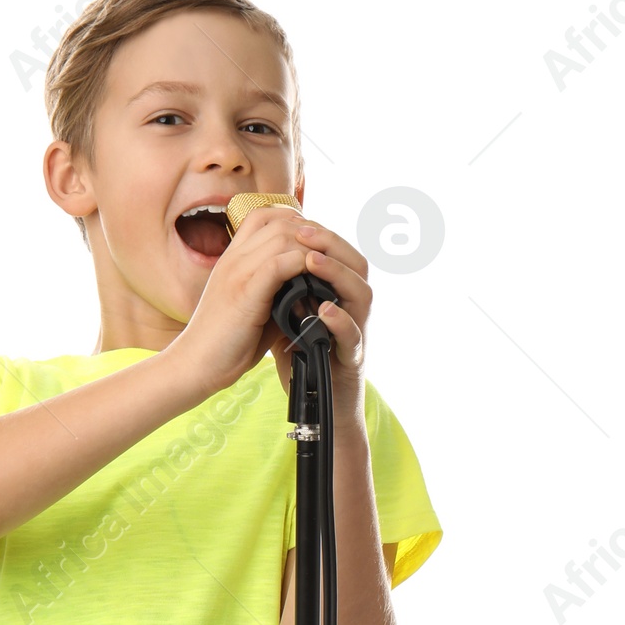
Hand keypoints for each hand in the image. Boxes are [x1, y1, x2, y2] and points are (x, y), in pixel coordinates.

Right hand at [169, 205, 370, 418]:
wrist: (195, 366)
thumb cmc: (225, 344)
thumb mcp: (254, 308)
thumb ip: (277, 291)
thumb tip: (310, 287)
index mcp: (232, 258)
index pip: (265, 216)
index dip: (295, 223)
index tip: (315, 245)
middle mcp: (233, 258)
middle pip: (279, 220)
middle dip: (311, 234)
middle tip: (330, 255)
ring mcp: (237, 272)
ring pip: (282, 236)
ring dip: (311, 249)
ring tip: (328, 268)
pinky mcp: (243, 292)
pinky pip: (279, 263)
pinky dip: (302, 266)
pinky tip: (315, 281)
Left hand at [264, 215, 369, 420]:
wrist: (312, 404)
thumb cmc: (300, 358)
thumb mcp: (287, 316)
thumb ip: (284, 290)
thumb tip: (263, 258)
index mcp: (337, 295)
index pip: (337, 253)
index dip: (320, 233)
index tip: (295, 220)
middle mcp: (352, 309)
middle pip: (356, 264)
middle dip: (331, 243)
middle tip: (304, 231)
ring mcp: (356, 333)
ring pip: (362, 294)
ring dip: (337, 274)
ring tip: (312, 261)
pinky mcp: (353, 359)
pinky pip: (353, 335)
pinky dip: (340, 321)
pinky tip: (323, 310)